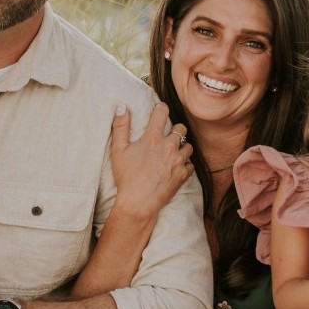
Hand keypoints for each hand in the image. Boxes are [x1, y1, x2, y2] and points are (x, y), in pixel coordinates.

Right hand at [108, 101, 191, 223]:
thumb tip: (122, 106)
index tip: (159, 110)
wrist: (139, 202)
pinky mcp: (183, 175)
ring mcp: (178, 161)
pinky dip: (185, 164)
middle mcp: (169, 146)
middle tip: (167, 135)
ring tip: (173, 152)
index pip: (162, 112)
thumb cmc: (126, 177)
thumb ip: (120, 126)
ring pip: (188, 146)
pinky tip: (176, 167)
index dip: (161, 108)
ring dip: (181, 147)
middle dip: (175, 129)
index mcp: (153, 138)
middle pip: (181, 128)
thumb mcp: (118, 150)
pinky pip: (190, 164)